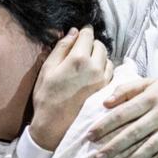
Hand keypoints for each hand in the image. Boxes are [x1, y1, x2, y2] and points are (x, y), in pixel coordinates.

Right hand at [29, 25, 112, 150]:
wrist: (55, 125)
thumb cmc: (47, 97)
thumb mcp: (48, 69)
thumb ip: (61, 47)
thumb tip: (72, 32)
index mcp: (78, 59)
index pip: (88, 34)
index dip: (84, 31)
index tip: (81, 33)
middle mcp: (95, 67)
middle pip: (100, 45)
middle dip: (91, 44)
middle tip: (81, 50)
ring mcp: (103, 80)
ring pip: (107, 58)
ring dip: (99, 57)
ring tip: (86, 64)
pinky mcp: (107, 90)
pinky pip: (110, 72)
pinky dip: (103, 69)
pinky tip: (93, 76)